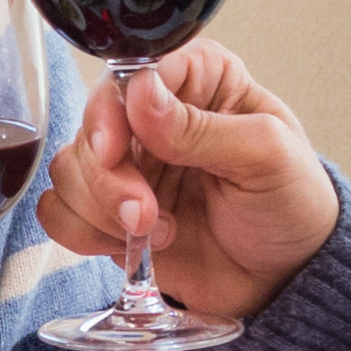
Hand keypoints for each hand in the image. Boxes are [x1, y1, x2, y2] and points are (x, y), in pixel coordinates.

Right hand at [35, 37, 340, 322]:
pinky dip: (85, 233)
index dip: (113, 108)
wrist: (285, 280)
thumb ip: (203, 128)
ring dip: (101, 209)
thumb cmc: (291, 206)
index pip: (133, 70)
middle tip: (145, 212)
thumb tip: (141, 95)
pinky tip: (133, 245)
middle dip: (110, 177)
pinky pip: (59, 212)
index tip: (116, 149)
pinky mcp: (108, 211)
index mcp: (200, 80)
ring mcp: (129, 165)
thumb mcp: (267, 157)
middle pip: (92, 124)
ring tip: (157, 232)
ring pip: (68, 168)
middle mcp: (154, 116)